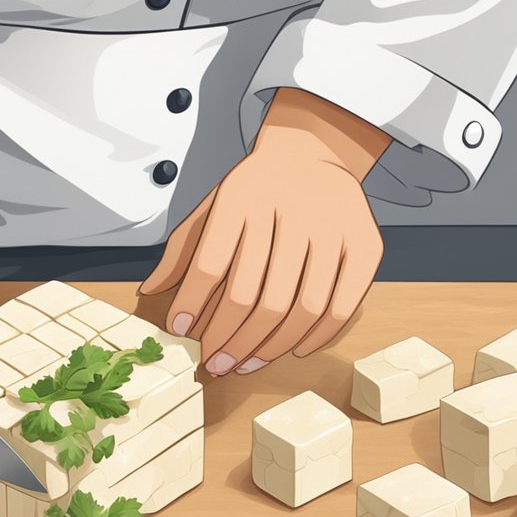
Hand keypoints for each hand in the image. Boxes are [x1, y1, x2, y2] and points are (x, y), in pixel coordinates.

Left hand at [140, 88, 391, 374]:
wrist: (313, 152)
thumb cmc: (256, 189)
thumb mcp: (212, 206)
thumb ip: (182, 249)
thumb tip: (150, 291)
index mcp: (243, 198)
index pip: (211, 263)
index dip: (192, 303)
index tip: (180, 331)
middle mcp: (289, 211)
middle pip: (255, 295)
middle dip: (230, 339)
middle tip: (215, 364)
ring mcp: (331, 228)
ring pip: (300, 307)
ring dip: (269, 346)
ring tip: (246, 363)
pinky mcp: (366, 244)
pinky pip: (343, 304)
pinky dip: (318, 336)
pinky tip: (294, 350)